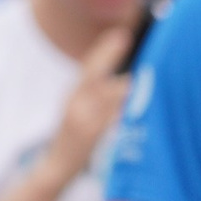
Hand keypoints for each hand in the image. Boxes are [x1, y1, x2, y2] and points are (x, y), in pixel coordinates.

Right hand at [53, 31, 129, 176]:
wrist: (58, 166)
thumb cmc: (77, 137)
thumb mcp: (82, 111)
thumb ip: (99, 95)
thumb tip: (129, 80)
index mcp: (74, 95)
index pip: (89, 67)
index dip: (105, 50)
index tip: (121, 34)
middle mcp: (76, 103)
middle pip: (94, 74)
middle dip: (109, 55)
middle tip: (126, 36)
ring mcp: (82, 119)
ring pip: (104, 95)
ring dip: (124, 83)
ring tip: (141, 71)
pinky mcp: (90, 136)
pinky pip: (109, 118)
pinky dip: (122, 108)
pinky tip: (135, 101)